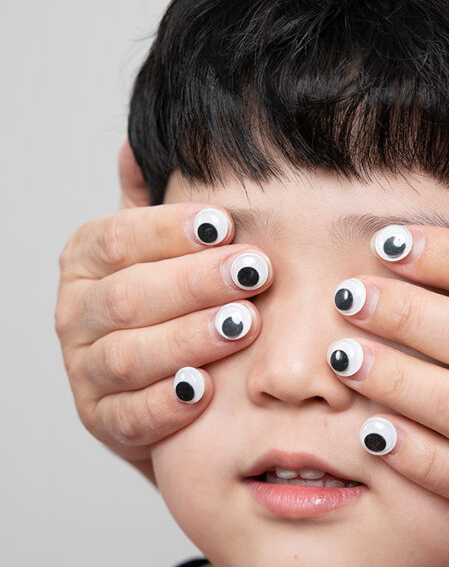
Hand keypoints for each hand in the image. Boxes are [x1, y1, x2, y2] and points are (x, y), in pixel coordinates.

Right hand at [55, 144, 270, 481]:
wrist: (158, 385)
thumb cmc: (168, 304)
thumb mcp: (159, 251)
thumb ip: (149, 205)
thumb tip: (136, 145)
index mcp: (86, 261)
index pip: (118, 237)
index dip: (170, 230)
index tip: (225, 223)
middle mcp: (76, 314)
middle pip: (128, 296)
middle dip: (193, 283)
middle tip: (252, 272)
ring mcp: (84, 371)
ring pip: (130, 355)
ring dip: (188, 339)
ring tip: (242, 325)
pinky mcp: (103, 421)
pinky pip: (130, 415)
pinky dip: (166, 404)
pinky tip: (204, 390)